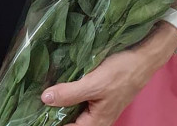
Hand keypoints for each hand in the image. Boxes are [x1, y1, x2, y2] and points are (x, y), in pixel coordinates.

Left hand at [39, 24, 176, 125]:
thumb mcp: (94, 82)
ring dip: (61, 104)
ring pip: (74, 111)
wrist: (143, 58)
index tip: (33, 114)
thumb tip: (45, 99)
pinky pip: (80, 101)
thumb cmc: (121, 72)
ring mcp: (99, 108)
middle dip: (53, 114)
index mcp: (96, 122)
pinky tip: (58, 86)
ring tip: (42, 94)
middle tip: (34, 102)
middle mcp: (97, 119)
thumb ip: (70, 93)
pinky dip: (68, 96)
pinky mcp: (99, 96)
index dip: (51, 122)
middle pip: (70, 122)